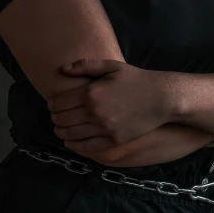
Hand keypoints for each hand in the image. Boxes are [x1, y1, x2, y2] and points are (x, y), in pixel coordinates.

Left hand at [47, 59, 170, 152]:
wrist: (161, 98)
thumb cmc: (136, 79)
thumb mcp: (112, 66)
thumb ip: (86, 66)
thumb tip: (63, 69)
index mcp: (91, 92)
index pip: (59, 102)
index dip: (52, 104)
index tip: (52, 104)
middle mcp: (94, 112)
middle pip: (62, 119)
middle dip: (55, 118)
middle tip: (55, 116)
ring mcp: (104, 128)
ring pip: (71, 134)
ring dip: (61, 132)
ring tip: (60, 129)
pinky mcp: (113, 140)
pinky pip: (87, 147)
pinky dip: (75, 145)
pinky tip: (71, 142)